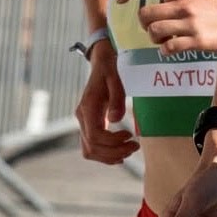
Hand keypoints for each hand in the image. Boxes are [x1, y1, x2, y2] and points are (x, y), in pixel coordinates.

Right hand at [74, 40, 139, 163]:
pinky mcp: (89, 123)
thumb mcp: (116, 78)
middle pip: (91, 147)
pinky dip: (105, 153)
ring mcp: (84, 121)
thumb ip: (116, 98)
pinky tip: (120, 152)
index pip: (95, 135)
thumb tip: (116, 120)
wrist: (102, 61)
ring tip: (129, 150)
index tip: (130, 135)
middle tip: (135, 146)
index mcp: (87, 107)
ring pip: (89, 150)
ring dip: (109, 156)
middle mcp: (82, 117)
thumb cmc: (110, 68)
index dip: (112, 142)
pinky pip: (91, 146)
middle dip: (113, 152)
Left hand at [115, 0, 216, 54]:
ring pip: (154, 31)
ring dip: (155, 39)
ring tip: (165, 39)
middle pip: (145, 14)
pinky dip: (165, 51)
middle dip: (144, 24)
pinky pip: (168, 48)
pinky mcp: (197, 41)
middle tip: (154, 28)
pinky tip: (171, 49)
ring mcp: (190, 23)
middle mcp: (184, 5)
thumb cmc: (211, 8)